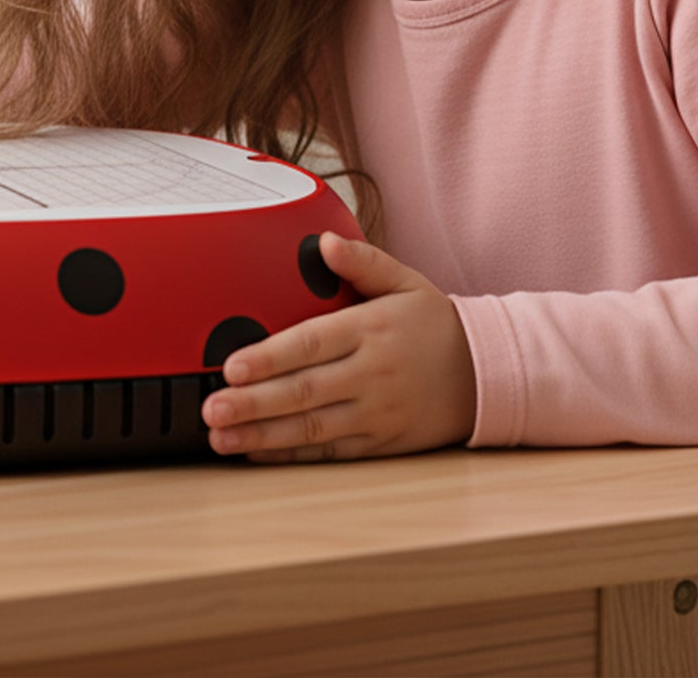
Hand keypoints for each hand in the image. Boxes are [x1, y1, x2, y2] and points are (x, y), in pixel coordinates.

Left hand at [201, 232, 476, 460]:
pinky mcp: (379, 443)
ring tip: (222, 437)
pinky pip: (328, 451)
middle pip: (304, 391)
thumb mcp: (406, 281)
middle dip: (253, 403)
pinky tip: (257, 451)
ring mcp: (375, 413)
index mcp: (371, 330)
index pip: (311, 344)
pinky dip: (291, 454)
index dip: (269, 357)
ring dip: (262, 434)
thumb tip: (325, 241)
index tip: (232, 366)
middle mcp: (371, 375)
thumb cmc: (435, 326)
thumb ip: (363, 261)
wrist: (485, 374)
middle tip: (212, 408)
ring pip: (311, 428)